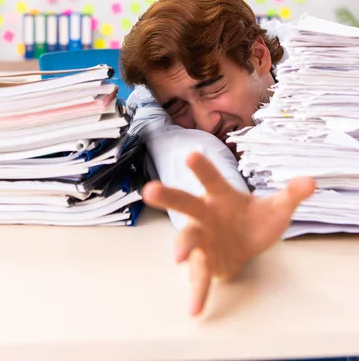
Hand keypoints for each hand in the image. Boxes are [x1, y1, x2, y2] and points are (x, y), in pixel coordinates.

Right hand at [142, 152, 314, 315]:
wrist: (245, 245)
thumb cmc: (253, 219)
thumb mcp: (275, 208)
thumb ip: (290, 195)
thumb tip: (311, 182)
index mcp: (220, 195)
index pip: (210, 178)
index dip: (201, 167)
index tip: (191, 154)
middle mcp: (204, 214)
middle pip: (184, 202)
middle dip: (167, 196)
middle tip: (149, 191)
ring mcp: (201, 238)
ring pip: (186, 239)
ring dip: (180, 246)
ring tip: (178, 257)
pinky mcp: (204, 262)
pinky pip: (198, 275)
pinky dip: (197, 291)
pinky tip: (194, 307)